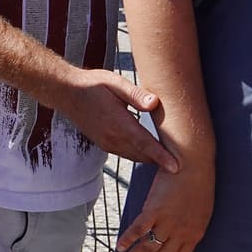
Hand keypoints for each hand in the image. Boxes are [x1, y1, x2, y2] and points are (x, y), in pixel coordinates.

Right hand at [56, 69, 178, 171]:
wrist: (66, 93)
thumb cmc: (92, 84)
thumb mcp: (114, 82)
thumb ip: (135, 94)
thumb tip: (154, 102)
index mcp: (117, 122)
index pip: (144, 143)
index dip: (161, 156)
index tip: (177, 168)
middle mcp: (112, 137)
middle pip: (143, 155)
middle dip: (162, 160)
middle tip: (185, 163)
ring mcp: (107, 143)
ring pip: (135, 156)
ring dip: (151, 158)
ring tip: (171, 159)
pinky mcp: (104, 144)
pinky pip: (127, 154)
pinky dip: (140, 155)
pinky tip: (149, 150)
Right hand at [116, 164, 213, 251]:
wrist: (193, 164)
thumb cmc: (197, 182)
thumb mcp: (199, 209)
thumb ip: (188, 223)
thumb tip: (177, 230)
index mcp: (194, 233)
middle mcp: (182, 232)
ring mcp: (168, 222)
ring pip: (148, 248)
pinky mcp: (154, 211)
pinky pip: (138, 230)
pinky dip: (128, 240)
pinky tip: (120, 246)